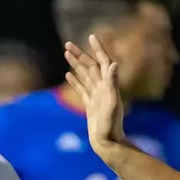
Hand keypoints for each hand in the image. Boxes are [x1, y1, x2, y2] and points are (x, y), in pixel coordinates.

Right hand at [63, 35, 126, 150]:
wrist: (108, 143)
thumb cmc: (110, 126)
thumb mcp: (112, 103)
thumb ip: (113, 83)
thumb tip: (114, 63)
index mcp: (108, 85)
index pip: (103, 62)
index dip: (98, 49)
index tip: (91, 37)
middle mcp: (103, 88)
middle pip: (90, 66)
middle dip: (79, 54)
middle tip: (67, 44)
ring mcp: (96, 96)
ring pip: (85, 75)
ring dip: (76, 64)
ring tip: (66, 53)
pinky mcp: (90, 105)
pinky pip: (82, 89)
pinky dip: (75, 80)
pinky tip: (68, 74)